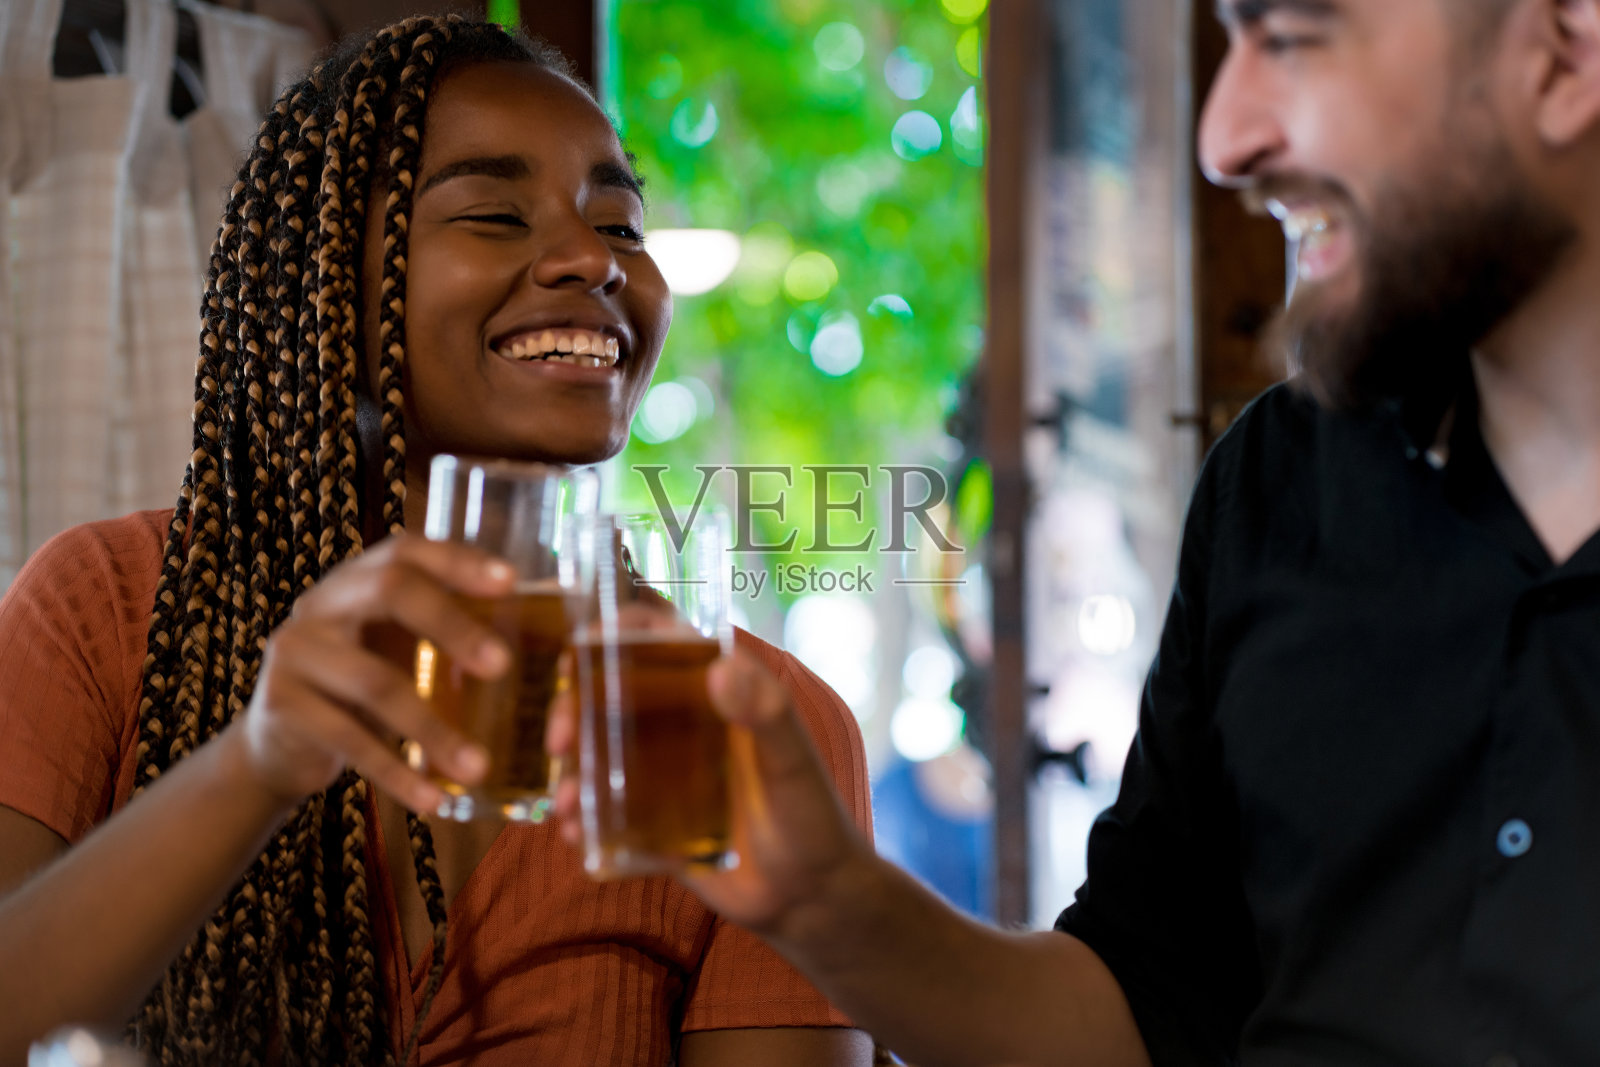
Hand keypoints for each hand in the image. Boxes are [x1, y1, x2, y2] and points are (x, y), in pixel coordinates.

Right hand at [232, 534, 512, 812]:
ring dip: (433, 730)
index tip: (512, 582)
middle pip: (389, 591)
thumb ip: (443, 634)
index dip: (458, 561)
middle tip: (502, 666)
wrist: (279, 744)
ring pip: (376, 683)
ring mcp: (297, 651)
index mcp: (356, 580)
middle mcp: (322, 604)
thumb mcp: (396, 649)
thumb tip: (541, 642)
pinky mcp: (283, 706)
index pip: (407, 550)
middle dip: (452, 626)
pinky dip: (398, 774)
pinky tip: (434, 801)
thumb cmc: (359, 688)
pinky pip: (351, 739)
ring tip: (479, 768)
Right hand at [545, 645, 870, 937]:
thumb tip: (720, 666)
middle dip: (572, 708)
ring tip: (564, 803)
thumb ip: (766, 715)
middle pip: (612, 694)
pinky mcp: (651, 820)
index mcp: (716, 693)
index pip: (662, 640)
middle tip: (558, 740)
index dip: (618, 631)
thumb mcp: (793, 763)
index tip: (581, 647)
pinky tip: (571, 833)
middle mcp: (683, 723)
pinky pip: (603, 809)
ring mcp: (663, 772)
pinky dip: (579, 815)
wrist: (809, 896)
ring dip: (569, 768)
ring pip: (598, 752)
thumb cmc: (813, 817)